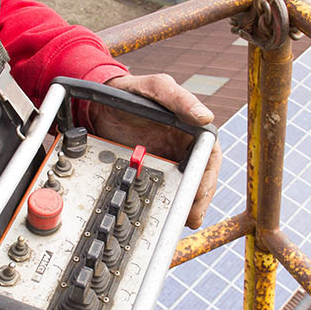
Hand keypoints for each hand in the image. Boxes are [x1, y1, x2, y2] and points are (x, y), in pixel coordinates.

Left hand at [95, 74, 221, 228]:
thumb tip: (205, 117)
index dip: (208, 177)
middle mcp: (183, 149)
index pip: (210, 157)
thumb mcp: (157, 88)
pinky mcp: (150, 172)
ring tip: (182, 221)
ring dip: (185, 206)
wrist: (100, 103)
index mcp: (192, 131)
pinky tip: (162, 216)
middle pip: (200, 179)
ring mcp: (167, 162)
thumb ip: (180, 99)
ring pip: (183, 189)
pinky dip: (163, 204)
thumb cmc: (135, 91)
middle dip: (199, 200)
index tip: (200, 192)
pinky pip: (160, 190)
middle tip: (192, 216)